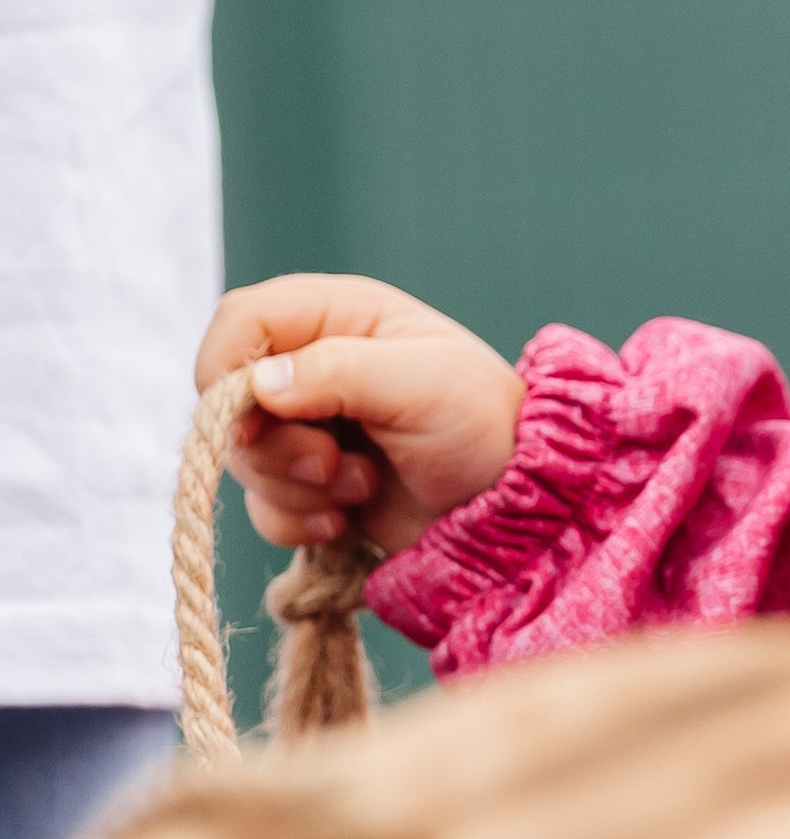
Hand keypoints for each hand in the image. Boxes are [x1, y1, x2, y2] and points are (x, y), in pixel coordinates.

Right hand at [197, 275, 525, 558]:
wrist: (512, 509)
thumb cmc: (483, 426)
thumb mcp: (422, 385)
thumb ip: (337, 372)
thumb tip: (258, 382)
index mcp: (341, 316)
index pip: (241, 320)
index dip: (227, 367)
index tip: (253, 415)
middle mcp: (315, 366)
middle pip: (228, 401)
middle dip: (275, 446)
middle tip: (334, 463)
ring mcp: (310, 428)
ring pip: (244, 460)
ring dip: (296, 488)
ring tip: (364, 485)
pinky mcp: (313, 484)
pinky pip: (263, 508)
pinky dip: (297, 522)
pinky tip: (348, 520)